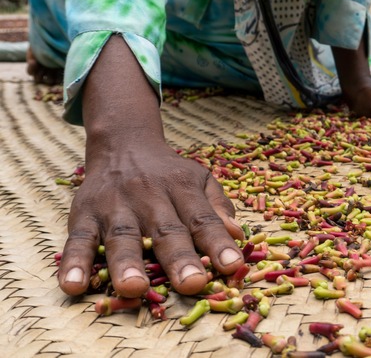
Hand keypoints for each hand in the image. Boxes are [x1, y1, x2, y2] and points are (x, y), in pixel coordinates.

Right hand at [58, 140, 245, 296]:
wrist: (124, 143)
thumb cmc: (169, 174)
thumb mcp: (200, 180)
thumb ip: (218, 207)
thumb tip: (237, 234)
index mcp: (182, 189)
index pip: (203, 219)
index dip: (218, 242)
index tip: (232, 265)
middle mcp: (150, 197)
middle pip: (166, 230)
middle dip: (179, 259)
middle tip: (192, 284)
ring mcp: (115, 206)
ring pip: (122, 236)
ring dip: (127, 263)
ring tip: (134, 288)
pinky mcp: (84, 214)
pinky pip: (78, 240)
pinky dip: (74, 263)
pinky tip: (73, 285)